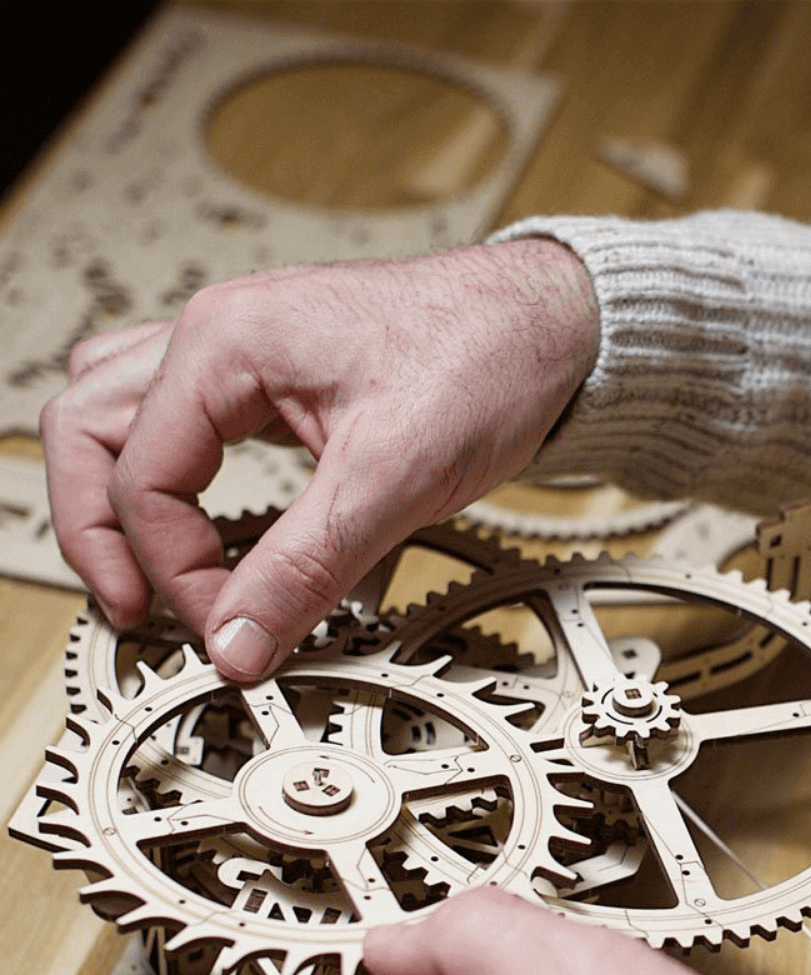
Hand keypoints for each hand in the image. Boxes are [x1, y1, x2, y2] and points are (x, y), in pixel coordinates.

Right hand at [40, 239, 598, 678]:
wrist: (553, 326)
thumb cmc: (487, 359)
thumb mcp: (393, 478)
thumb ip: (305, 566)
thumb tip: (239, 643)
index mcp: (226, 343)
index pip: (144, 478)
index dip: (176, 572)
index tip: (228, 633)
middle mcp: (218, 335)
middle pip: (87, 430)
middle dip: (98, 529)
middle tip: (135, 610)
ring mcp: (243, 351)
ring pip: (118, 414)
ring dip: (118, 493)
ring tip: (149, 572)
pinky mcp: (277, 376)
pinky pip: (181, 418)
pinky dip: (171, 472)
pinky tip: (208, 519)